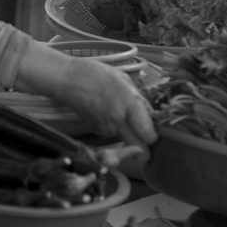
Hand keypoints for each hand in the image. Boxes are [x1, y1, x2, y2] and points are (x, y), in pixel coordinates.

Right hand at [17, 45, 156, 148]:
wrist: (69, 81)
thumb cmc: (97, 75)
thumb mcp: (124, 81)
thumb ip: (140, 99)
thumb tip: (151, 114)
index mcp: (129, 104)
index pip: (149, 135)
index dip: (156, 136)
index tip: (157, 130)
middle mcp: (118, 121)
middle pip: (140, 150)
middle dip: (148, 151)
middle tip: (152, 143)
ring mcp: (107, 129)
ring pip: (128, 142)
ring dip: (133, 136)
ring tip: (128, 118)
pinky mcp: (98, 132)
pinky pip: (115, 134)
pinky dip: (119, 129)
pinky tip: (112, 114)